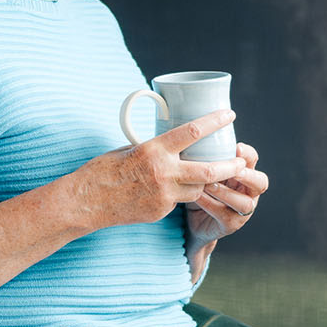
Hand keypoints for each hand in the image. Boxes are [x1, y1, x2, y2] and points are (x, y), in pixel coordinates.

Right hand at [69, 109, 245, 229]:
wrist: (86, 202)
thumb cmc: (102, 170)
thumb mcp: (129, 149)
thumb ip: (154, 148)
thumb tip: (170, 144)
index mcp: (154, 150)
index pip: (193, 132)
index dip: (215, 122)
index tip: (230, 115)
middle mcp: (163, 173)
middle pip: (208, 171)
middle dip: (229, 166)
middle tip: (240, 161)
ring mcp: (163, 196)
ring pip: (196, 189)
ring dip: (202, 182)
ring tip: (207, 175)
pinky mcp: (160, 211)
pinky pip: (178, 201)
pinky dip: (178, 194)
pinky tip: (166, 190)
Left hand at [185, 140, 268, 248]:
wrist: (191, 218)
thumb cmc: (198, 186)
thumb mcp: (202, 168)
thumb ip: (204, 154)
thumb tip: (189, 127)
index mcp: (244, 172)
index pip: (253, 159)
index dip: (248, 154)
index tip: (237, 147)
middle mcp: (248, 191)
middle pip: (261, 182)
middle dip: (248, 175)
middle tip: (234, 169)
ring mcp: (242, 210)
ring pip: (245, 203)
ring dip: (227, 192)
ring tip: (208, 184)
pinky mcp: (231, 224)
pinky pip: (224, 213)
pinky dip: (210, 203)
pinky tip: (197, 195)